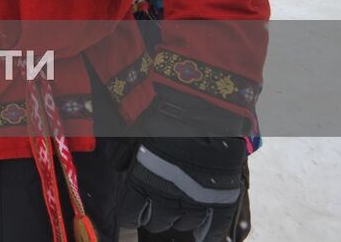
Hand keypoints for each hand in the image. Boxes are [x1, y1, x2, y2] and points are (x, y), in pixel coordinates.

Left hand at [117, 89, 249, 240]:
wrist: (202, 110)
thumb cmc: (163, 118)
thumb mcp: (135, 132)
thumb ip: (124, 154)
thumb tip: (118, 167)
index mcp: (144, 181)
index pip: (131, 214)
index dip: (131, 216)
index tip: (132, 215)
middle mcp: (168, 195)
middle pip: (158, 222)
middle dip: (155, 217)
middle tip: (157, 210)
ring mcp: (197, 199)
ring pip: (184, 224)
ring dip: (180, 220)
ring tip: (179, 213)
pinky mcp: (222, 197)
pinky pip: (215, 225)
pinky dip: (210, 232)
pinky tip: (205, 235)